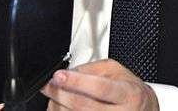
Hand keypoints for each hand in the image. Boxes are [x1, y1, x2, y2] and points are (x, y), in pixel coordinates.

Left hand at [41, 59, 158, 110]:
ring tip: (55, 97)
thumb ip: (92, 70)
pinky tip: (61, 109)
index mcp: (128, 94)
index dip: (77, 81)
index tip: (58, 76)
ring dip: (58, 107)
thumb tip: (68, 74)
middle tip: (49, 85)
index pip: (100, 88)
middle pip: (83, 106)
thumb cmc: (129, 92)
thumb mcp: (116, 71)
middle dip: (60, 94)